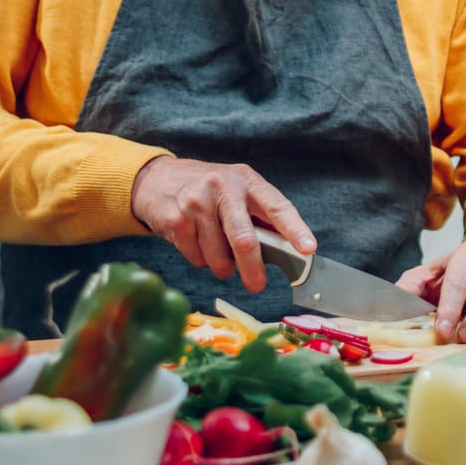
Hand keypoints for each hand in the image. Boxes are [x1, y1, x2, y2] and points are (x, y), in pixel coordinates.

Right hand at [129, 155, 314, 293]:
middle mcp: (223, 188)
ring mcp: (196, 204)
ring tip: (219, 253)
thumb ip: (261, 215)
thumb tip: (289, 249)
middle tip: (256, 285)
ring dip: (223, 267)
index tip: (308, 249)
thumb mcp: (238, 189)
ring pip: (219, 257)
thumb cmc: (209, 189)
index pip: (277, 207)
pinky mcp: (175, 221)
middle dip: (253, 270)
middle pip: (244, 241)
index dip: (295, 229)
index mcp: (247, 180)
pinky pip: (197, 259)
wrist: (158, 179)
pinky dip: (202, 260)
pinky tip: (197, 242)